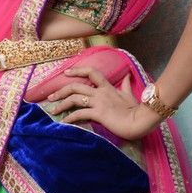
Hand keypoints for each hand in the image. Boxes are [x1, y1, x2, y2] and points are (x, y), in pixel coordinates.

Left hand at [47, 65, 163, 140]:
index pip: (91, 72)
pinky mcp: (98, 114)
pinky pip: (80, 114)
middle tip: (50, 97)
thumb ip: (126, 85)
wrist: (141, 121)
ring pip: (75, 98)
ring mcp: (99, 102)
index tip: (66, 72)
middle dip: (61, 91)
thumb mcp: (130, 95)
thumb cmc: (136, 110)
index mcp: (107, 87)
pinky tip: (63, 122)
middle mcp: (100, 92)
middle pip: (76, 86)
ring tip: (53, 110)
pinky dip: (69, 118)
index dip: (78, 70)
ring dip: (61, 103)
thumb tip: (127, 76)